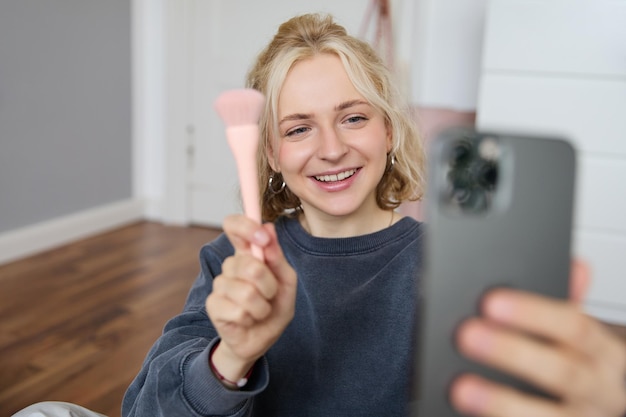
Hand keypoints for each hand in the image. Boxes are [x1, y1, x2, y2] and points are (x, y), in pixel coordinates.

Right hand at [206, 215, 296, 381]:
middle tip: (270, 295)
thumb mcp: (286, 282)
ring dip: (262, 306)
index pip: (234, 225)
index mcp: (247, 253)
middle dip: (269, 285)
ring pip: (246, 292)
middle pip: (249, 264)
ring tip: (261, 310)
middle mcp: (231, 265)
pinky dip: (252, 318)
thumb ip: (277, 257)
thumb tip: (269, 228)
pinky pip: (239, 311)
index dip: (246, 226)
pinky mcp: (213, 305)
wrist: (261, 339)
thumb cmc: (274, 306)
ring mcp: (219, 284)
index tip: (263, 237)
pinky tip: (248, 320)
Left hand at [451, 260, 625, 416]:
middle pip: (562, 372)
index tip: (490, 302)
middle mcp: (599, 389)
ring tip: (460, 388)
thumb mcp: (572, 333)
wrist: (589, 409)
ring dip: (501, 401)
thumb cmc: (574, 362)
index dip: (534, 313)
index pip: (575, 327)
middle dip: (512, 353)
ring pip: (546, 416)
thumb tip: (576, 266)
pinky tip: (467, 415)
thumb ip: (564, 303)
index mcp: (601, 352)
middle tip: (466, 335)